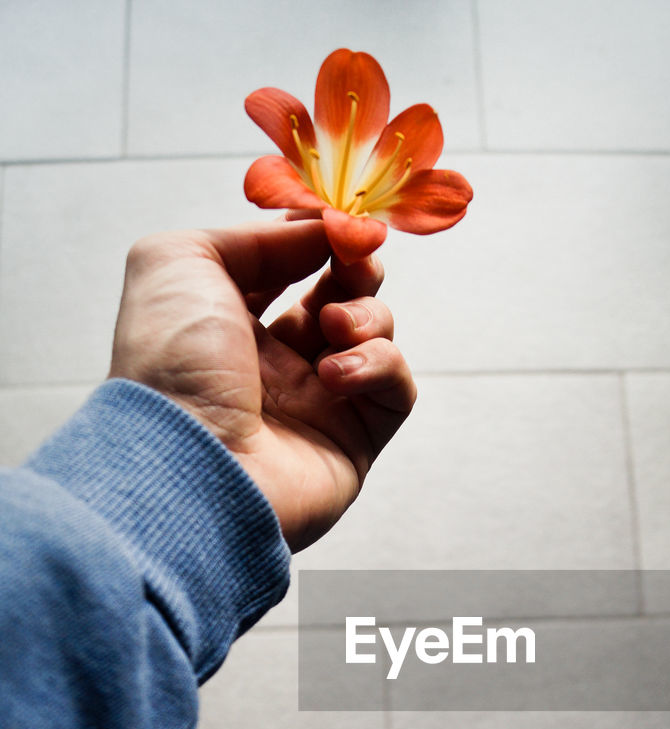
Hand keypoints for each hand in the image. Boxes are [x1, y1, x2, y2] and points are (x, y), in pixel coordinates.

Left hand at [109, 219, 415, 550]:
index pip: (290, 266)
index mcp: (228, 322)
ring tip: (332, 327)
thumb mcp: (179, 261)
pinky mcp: (354, 443)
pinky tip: (335, 376)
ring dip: (367, 316)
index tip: (334, 219)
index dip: (317, 236)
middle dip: (356, 267)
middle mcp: (274, 364)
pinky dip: (379, 366)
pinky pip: (396, 390)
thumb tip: (320, 232)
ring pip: (376, 337)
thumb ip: (252, 234)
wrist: (189, 464)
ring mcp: (317, 405)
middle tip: (351, 260)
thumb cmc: (169, 368)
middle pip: (343, 294)